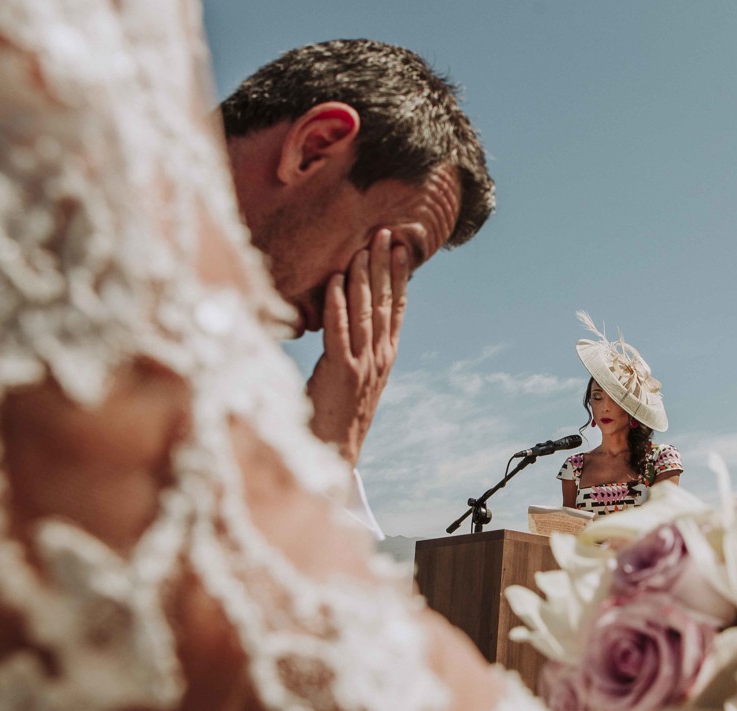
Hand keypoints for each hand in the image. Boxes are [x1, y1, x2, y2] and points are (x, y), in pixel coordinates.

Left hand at [306, 229, 408, 465]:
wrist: (336, 450)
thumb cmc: (338, 413)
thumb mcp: (354, 378)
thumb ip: (355, 350)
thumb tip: (347, 324)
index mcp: (385, 356)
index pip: (395, 308)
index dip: (399, 277)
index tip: (401, 249)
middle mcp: (378, 356)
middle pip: (383, 302)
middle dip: (384, 266)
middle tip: (386, 234)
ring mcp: (361, 363)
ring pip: (364, 311)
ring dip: (363, 277)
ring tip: (363, 249)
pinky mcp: (340, 371)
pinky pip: (338, 330)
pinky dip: (337, 304)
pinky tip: (336, 281)